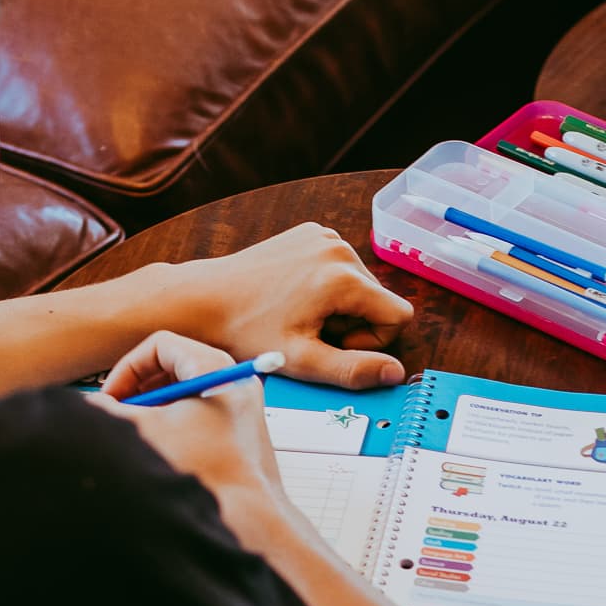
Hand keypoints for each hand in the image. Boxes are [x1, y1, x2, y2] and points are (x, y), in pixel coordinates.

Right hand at [97, 331, 280, 499]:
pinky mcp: (241, 423)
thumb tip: (89, 404)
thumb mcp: (147, 432)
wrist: (248, 514)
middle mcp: (232, 377)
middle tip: (118, 411)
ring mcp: (240, 400)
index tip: (111, 396)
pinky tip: (159, 443)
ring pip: (185, 387)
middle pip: (173, 364)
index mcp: (214, 368)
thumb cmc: (207, 473)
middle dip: (138, 387)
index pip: (160, 345)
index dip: (128, 368)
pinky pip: (200, 406)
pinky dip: (173, 417)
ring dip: (153, 404)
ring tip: (136, 430)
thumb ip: (111, 412)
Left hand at [181, 223, 412, 389]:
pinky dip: (326, 284)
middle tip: (310, 331)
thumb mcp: (302, 360)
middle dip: (354, 322)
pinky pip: (340, 265)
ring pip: (361, 283)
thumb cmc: (247, 331)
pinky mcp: (312, 233)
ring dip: (340, 305)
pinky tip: (295, 295)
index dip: (372, 340)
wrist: (206, 299)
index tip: (333, 344)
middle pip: (379, 298)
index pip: (399, 315)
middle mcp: (339, 249)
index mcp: (343, 278)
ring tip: (300, 313)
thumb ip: (353, 370)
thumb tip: (396, 372)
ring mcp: (325, 236)